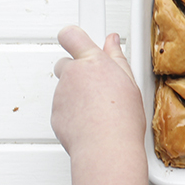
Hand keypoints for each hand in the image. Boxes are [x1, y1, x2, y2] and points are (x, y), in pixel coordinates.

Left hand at [51, 25, 145, 161]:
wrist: (106, 148)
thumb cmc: (122, 119)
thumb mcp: (130, 83)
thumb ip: (117, 58)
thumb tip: (112, 42)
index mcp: (93, 62)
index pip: (72, 36)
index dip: (73, 37)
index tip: (77, 39)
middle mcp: (73, 74)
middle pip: (65, 63)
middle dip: (77, 71)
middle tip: (96, 84)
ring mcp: (61, 94)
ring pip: (64, 88)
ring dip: (76, 94)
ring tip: (99, 109)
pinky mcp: (54, 113)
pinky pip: (61, 107)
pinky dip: (72, 112)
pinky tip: (90, 121)